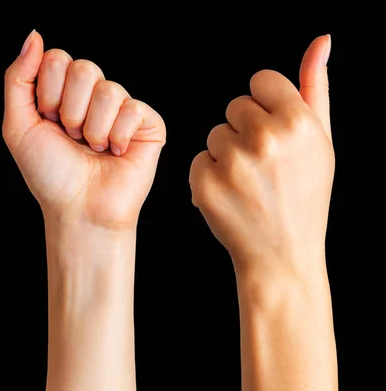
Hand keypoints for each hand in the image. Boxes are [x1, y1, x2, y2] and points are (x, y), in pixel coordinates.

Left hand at [3, 30, 165, 229]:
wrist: (79, 210)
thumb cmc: (49, 174)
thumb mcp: (18, 126)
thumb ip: (18, 79)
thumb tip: (34, 35)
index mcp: (63, 92)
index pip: (57, 59)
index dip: (49, 93)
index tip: (48, 121)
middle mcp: (93, 96)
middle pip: (83, 68)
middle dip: (70, 111)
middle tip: (72, 138)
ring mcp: (121, 107)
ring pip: (108, 90)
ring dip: (93, 129)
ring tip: (93, 148)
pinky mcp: (147, 123)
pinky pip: (133, 108)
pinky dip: (117, 137)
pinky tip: (115, 154)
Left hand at [189, 35, 333, 276]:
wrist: (282, 253)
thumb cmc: (304, 195)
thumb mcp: (321, 142)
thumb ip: (315, 88)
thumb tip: (321, 41)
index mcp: (298, 122)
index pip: (261, 81)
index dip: (265, 104)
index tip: (273, 130)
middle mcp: (265, 138)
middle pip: (235, 106)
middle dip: (245, 129)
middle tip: (263, 163)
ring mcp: (232, 162)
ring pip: (214, 133)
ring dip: (226, 152)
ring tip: (249, 182)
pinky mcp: (204, 183)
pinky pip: (198, 159)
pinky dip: (209, 175)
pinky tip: (231, 195)